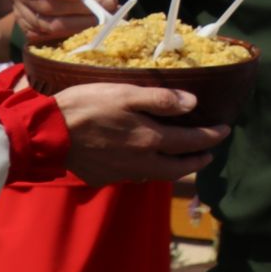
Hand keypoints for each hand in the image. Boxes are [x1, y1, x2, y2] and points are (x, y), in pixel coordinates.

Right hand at [7, 0, 118, 44]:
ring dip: (82, 21)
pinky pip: (50, 37)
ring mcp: (22, 12)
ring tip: (106, 12)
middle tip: (109, 2)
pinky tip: (91, 22)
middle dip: (79, 6)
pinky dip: (75, 32)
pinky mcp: (31, 31)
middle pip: (44, 4)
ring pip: (49, 24)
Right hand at [55, 83, 226, 184]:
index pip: (190, 142)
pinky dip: (148, 169)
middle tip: (210, 153)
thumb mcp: (126, 94)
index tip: (225, 130)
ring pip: (157, 174)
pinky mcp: (103, 177)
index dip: (211, 137)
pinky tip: (145, 161)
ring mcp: (121, 173)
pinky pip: (134, 175)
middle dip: (198, 160)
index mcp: (150, 140)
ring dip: (175, 167)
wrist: (45, 134)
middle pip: (178, 167)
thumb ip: (161, 100)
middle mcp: (140, 162)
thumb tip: (193, 104)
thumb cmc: (86, 107)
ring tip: (182, 158)